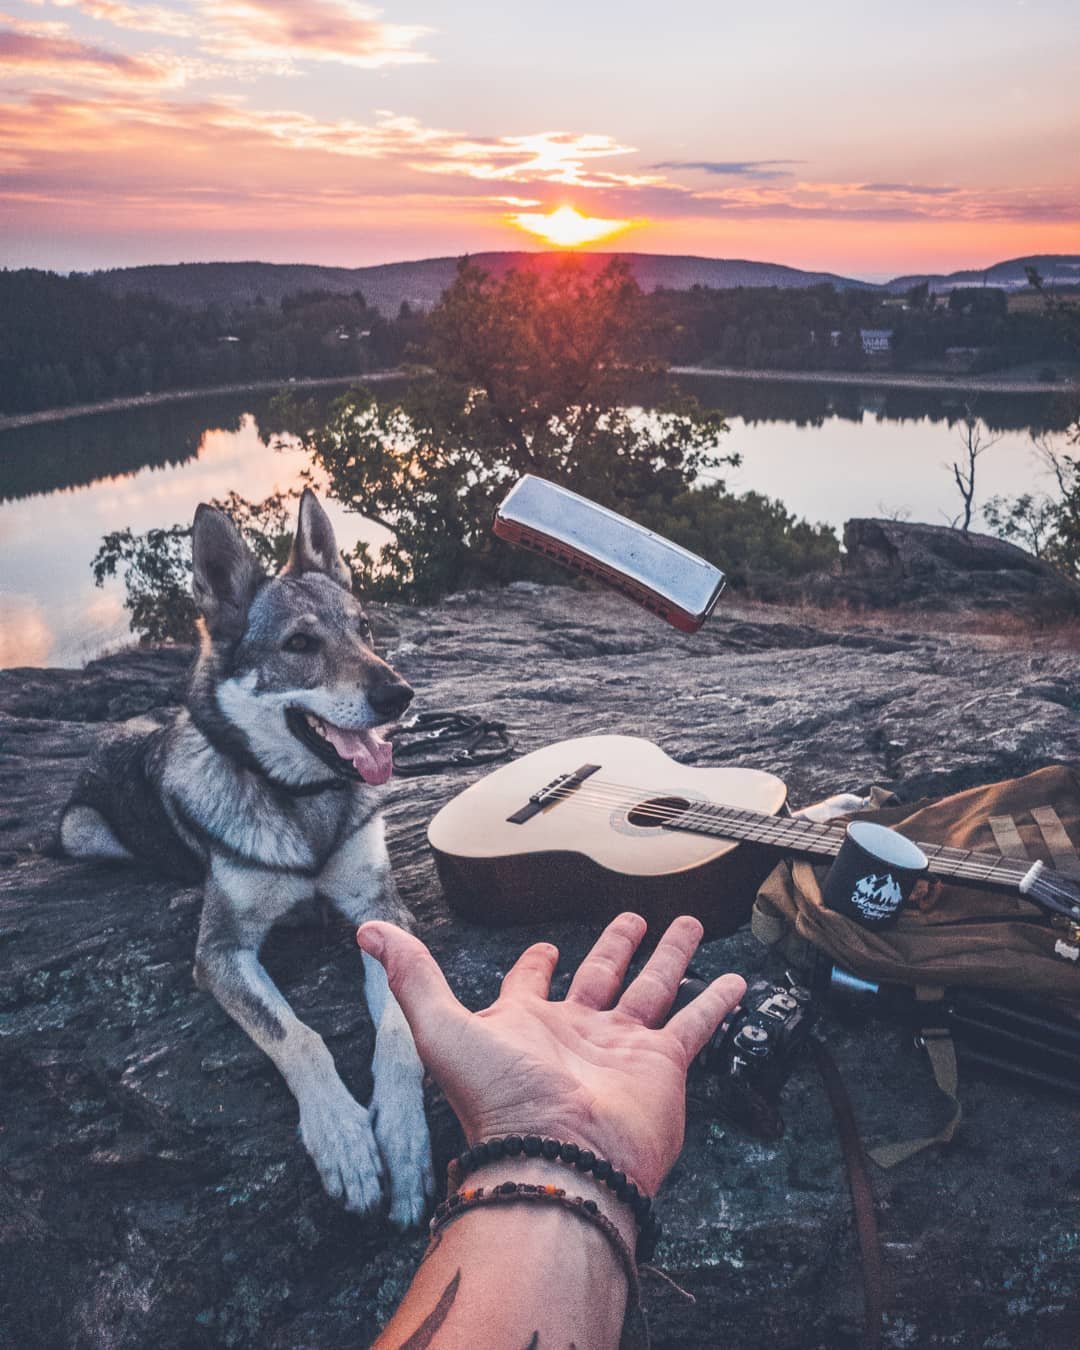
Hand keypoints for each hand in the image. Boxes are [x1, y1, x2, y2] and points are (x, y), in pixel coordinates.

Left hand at [356, 913, 744, 1195]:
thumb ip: (413, 976)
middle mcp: (577, 1034)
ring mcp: (622, 1050)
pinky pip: (694, 1025)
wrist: (559, 1161)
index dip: (536, 963)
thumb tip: (368, 931)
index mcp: (527, 1024)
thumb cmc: (499, 1102)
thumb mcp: (442, 1028)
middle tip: (631, 916)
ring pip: (652, 989)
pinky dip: (714, 1002)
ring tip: (687, 925)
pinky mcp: (662, 1067)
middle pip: (602, 976)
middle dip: (615, 946)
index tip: (545, 946)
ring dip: (670, 957)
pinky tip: (732, 980)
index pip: (532, 983)